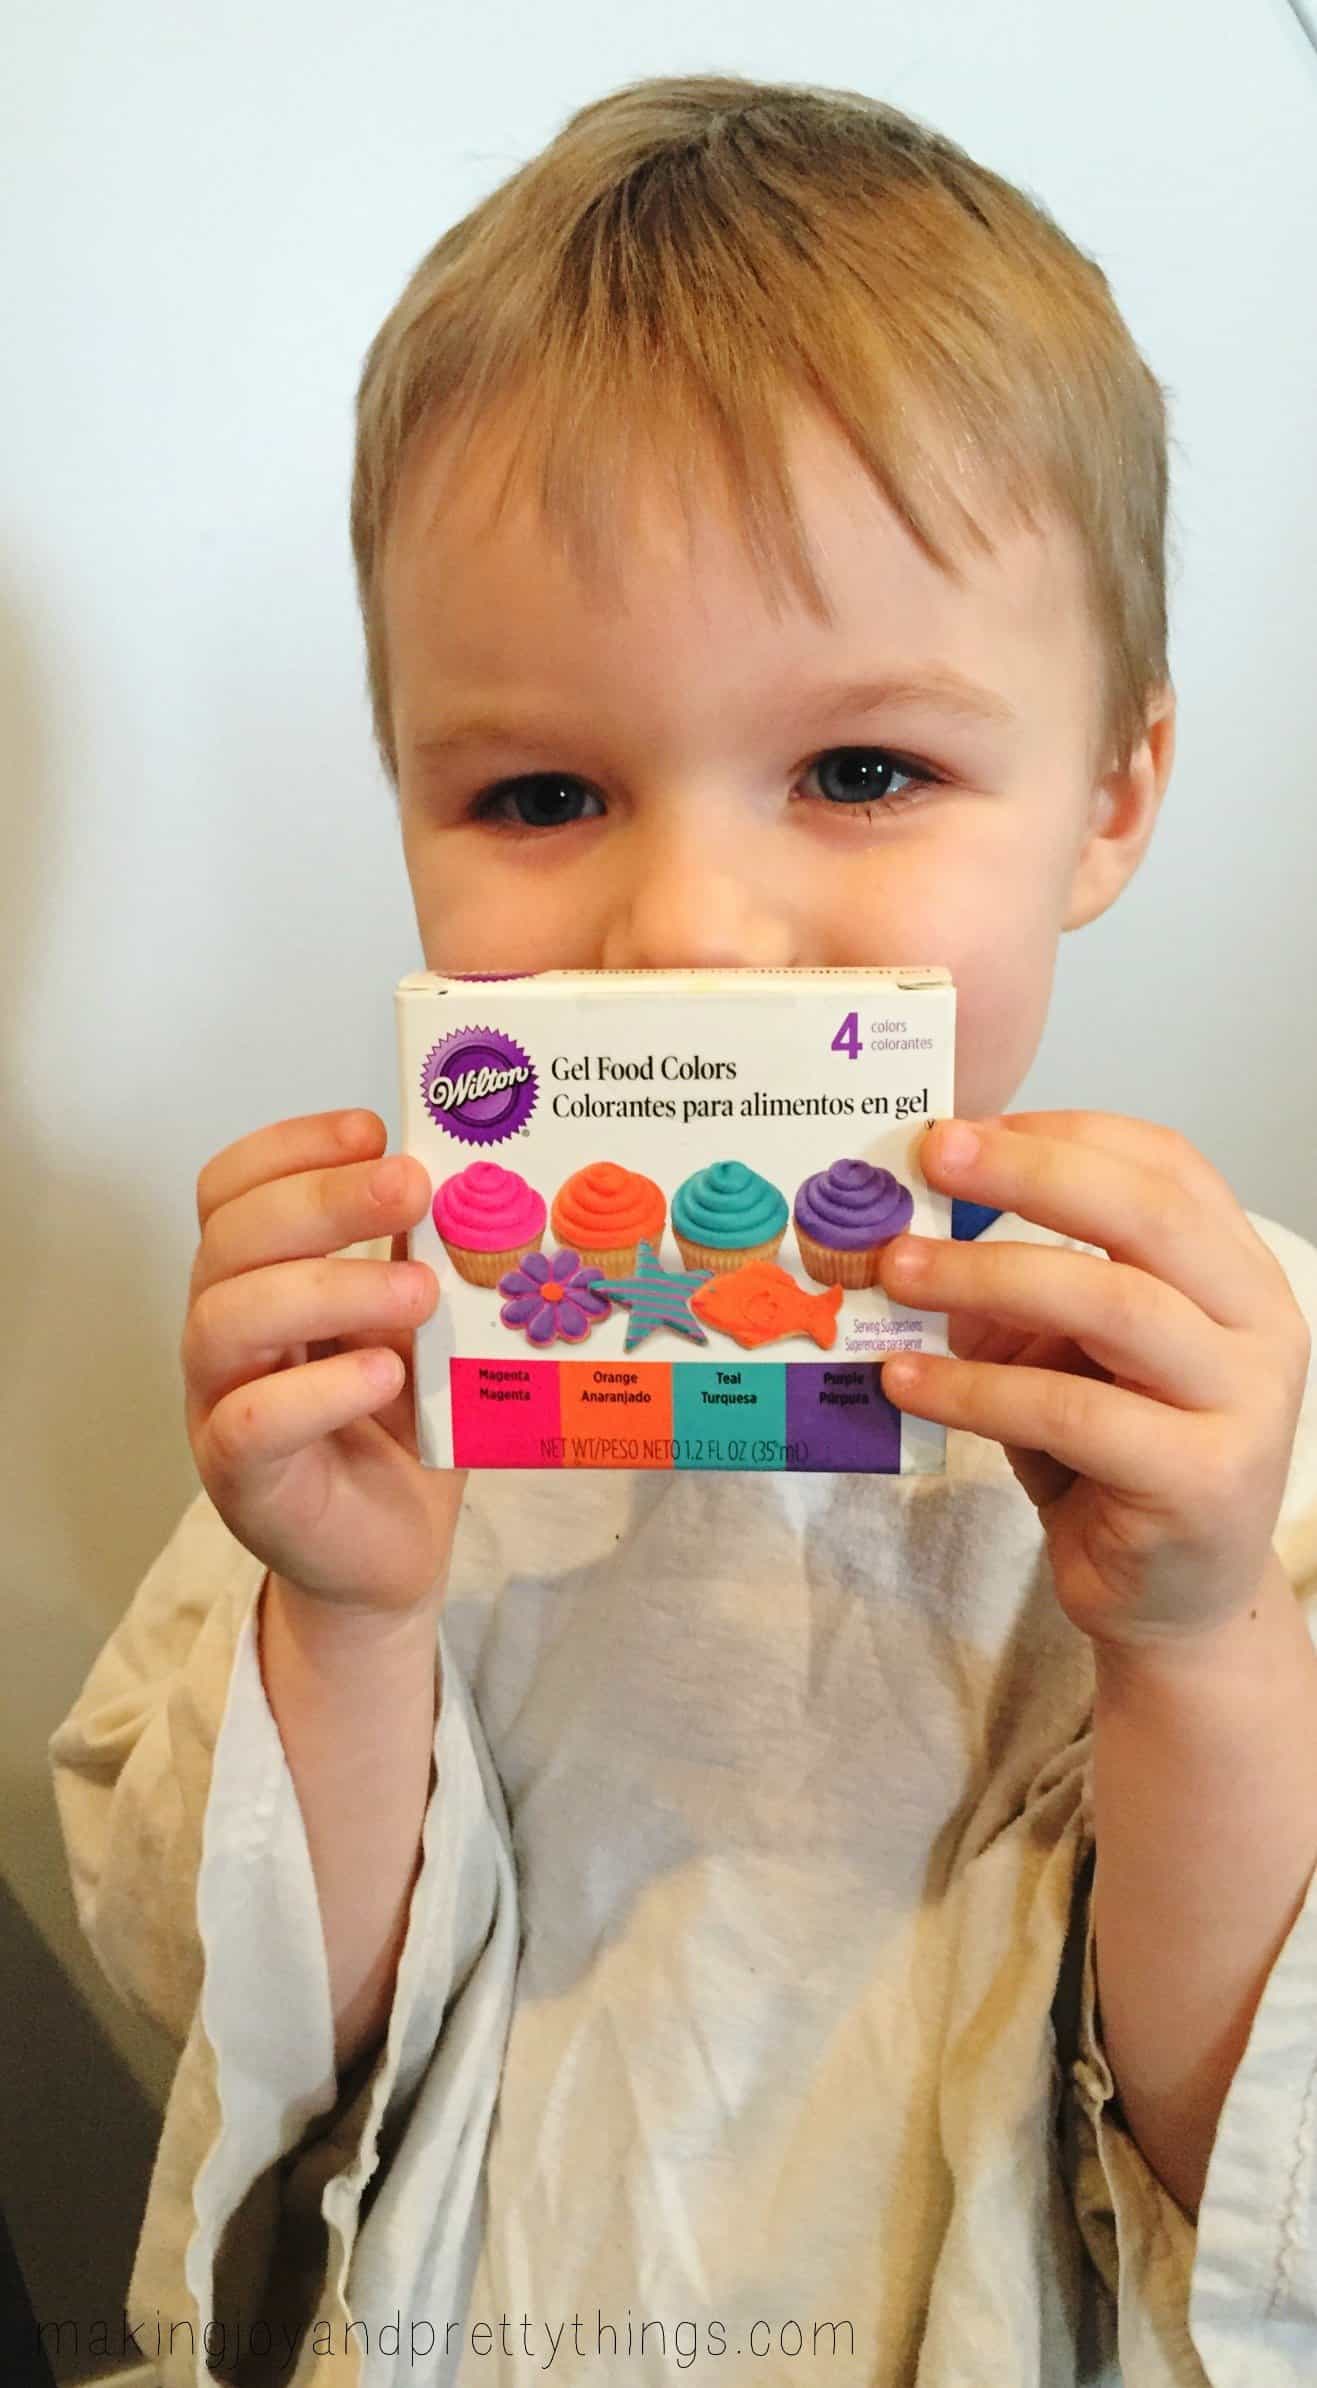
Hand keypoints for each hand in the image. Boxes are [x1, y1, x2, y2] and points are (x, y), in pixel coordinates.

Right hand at [182, 1109, 466, 1616]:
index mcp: (260, 1277)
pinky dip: (318, 1392)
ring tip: (419, 1292)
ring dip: (329, 1288)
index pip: (234, 1188)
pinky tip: (385, 1376)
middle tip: (412, 1187)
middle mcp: (225, 1330)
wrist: (392, 1551)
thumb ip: (428, 1260)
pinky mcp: (243, 1480)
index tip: (374, 1129)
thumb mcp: (423, 1326)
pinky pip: (252, 1424)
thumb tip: (486, 1183)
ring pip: (228, 1320)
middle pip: (232, 1237)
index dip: (292, 1146)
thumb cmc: (402, 1427)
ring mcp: (221, 1404)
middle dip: (324, 1199)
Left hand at [875, 1112, 1310, 1654]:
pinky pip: (1070, 1411)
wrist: (1176, 1604)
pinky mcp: (1199, 1481)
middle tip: (933, 1156)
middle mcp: (1259, 1327)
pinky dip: (976, 1388)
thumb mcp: (1074, 1357)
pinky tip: (906, 1378)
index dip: (1069, 1133)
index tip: (972, 1127)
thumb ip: (1028, 1295)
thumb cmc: (1119, 1464)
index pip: (1170, 1167)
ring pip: (1110, 1305)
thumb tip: (917, 1230)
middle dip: (1032, 1173)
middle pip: (1149, 1216)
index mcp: (1239, 1275)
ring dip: (988, 1276)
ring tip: (898, 1268)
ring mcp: (1241, 1405)